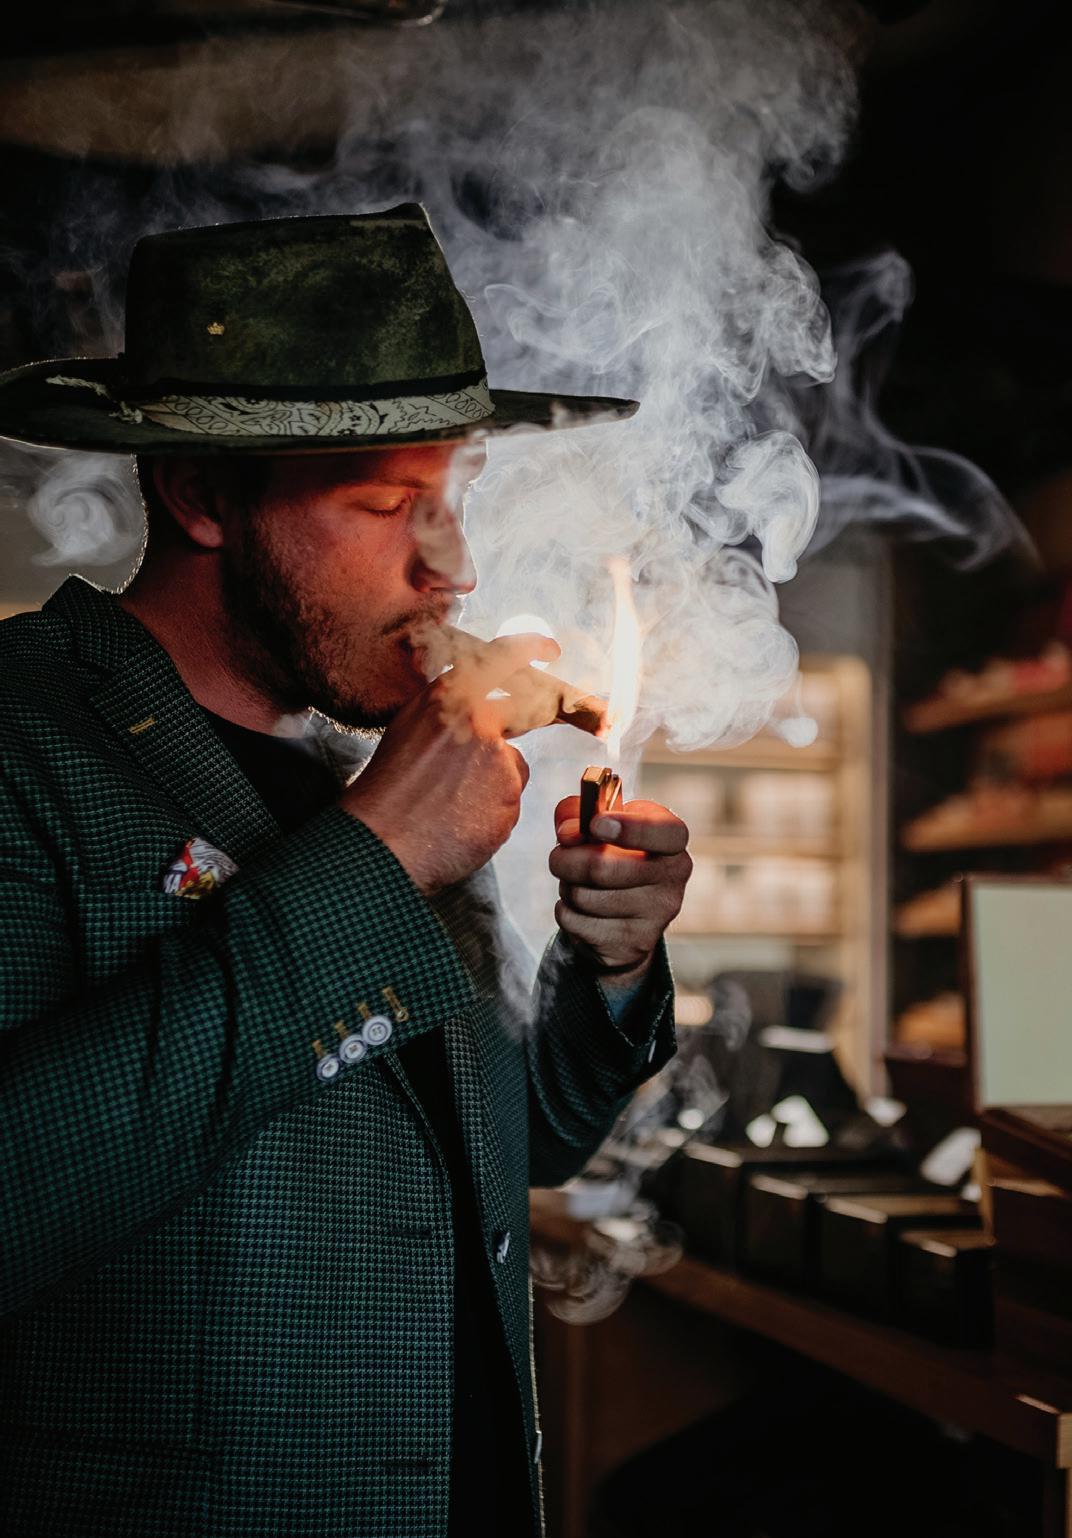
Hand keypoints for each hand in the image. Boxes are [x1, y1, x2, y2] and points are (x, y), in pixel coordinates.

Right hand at [342, 632, 555, 894]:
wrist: (380, 842)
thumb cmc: (388, 790)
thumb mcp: (411, 727)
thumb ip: (447, 708)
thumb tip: (477, 701)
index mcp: (448, 695)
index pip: (502, 656)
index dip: (529, 648)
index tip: (549, 649)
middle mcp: (478, 717)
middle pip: (528, 710)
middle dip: (531, 724)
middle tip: (520, 746)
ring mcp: (497, 757)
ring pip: (512, 766)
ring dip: (493, 784)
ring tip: (453, 805)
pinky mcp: (509, 795)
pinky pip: (509, 800)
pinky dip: (492, 814)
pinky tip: (462, 823)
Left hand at [549, 798, 691, 980]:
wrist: (626, 914)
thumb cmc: (612, 854)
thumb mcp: (599, 823)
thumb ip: (578, 813)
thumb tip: (567, 832)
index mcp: (672, 841)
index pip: (665, 833)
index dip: (629, 828)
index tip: (596, 824)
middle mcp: (673, 878)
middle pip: (603, 868)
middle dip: (566, 860)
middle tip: (558, 856)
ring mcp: (657, 916)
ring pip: (584, 897)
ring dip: (566, 886)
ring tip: (578, 883)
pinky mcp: (633, 944)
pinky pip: (575, 922)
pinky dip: (566, 911)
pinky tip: (582, 909)